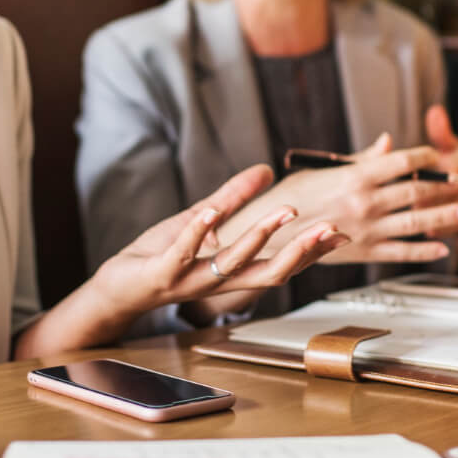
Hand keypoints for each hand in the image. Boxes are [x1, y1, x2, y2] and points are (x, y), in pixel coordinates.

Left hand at [91, 163, 348, 314]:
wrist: (116, 288)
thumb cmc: (160, 256)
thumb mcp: (200, 220)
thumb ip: (232, 197)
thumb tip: (265, 170)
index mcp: (232, 271)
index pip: (281, 265)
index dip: (312, 253)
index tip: (340, 234)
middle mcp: (218, 282)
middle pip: (269, 273)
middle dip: (300, 252)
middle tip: (328, 229)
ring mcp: (190, 280)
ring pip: (232, 264)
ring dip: (259, 237)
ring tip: (283, 211)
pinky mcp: (161, 274)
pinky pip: (183, 254)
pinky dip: (197, 233)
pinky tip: (211, 212)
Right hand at [224, 134, 457, 264]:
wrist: (268, 235)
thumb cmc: (291, 199)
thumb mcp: (322, 170)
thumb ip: (361, 159)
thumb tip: (388, 143)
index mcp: (354, 176)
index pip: (401, 161)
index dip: (425, 156)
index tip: (437, 154)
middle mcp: (364, 202)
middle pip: (415, 191)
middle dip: (442, 185)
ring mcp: (366, 229)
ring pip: (415, 222)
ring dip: (443, 216)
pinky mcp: (363, 252)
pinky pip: (401, 252)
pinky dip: (424, 251)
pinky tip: (440, 248)